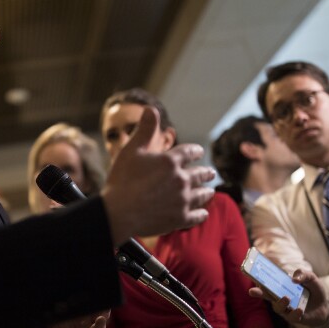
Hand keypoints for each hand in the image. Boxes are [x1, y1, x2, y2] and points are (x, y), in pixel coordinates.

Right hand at [101, 107, 214, 244]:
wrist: (117, 212)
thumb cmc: (122, 180)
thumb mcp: (131, 150)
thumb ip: (145, 130)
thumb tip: (152, 108)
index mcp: (171, 161)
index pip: (191, 152)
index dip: (196, 151)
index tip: (200, 152)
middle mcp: (181, 180)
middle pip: (200, 174)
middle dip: (206, 172)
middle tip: (211, 172)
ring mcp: (182, 201)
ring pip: (202, 195)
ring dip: (207, 192)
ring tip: (210, 191)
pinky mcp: (180, 219)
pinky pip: (197, 216)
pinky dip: (201, 213)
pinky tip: (203, 213)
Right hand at [249, 269, 328, 327]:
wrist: (325, 305)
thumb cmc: (313, 290)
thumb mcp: (310, 278)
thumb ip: (303, 274)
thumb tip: (294, 279)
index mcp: (281, 287)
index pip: (267, 284)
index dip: (257, 281)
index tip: (250, 276)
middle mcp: (280, 298)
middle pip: (266, 296)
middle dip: (258, 294)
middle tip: (252, 291)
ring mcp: (286, 309)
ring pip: (278, 308)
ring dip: (280, 303)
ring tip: (286, 298)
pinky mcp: (295, 318)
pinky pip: (292, 317)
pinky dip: (295, 313)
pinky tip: (299, 309)